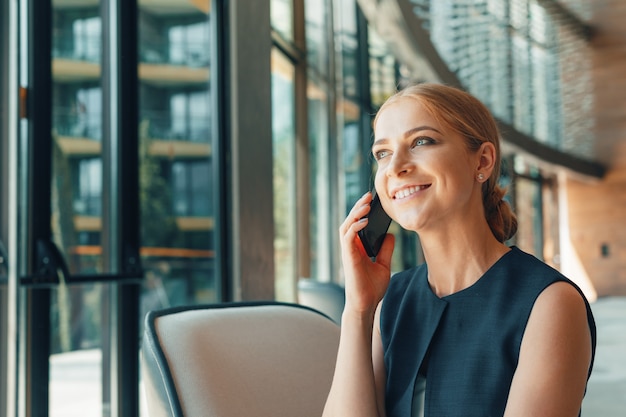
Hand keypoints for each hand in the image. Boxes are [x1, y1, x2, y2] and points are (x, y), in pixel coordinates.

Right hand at [339, 192, 394, 315]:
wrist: (366, 304)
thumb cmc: (372, 288)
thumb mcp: (383, 265)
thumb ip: (385, 249)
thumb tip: (390, 234)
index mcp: (357, 247)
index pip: (357, 224)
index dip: (362, 211)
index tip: (373, 200)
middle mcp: (350, 247)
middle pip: (350, 221)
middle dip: (358, 207)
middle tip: (369, 196)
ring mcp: (348, 251)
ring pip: (346, 225)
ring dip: (355, 213)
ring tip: (366, 204)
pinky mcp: (348, 256)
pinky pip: (348, 237)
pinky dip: (355, 227)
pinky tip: (365, 221)